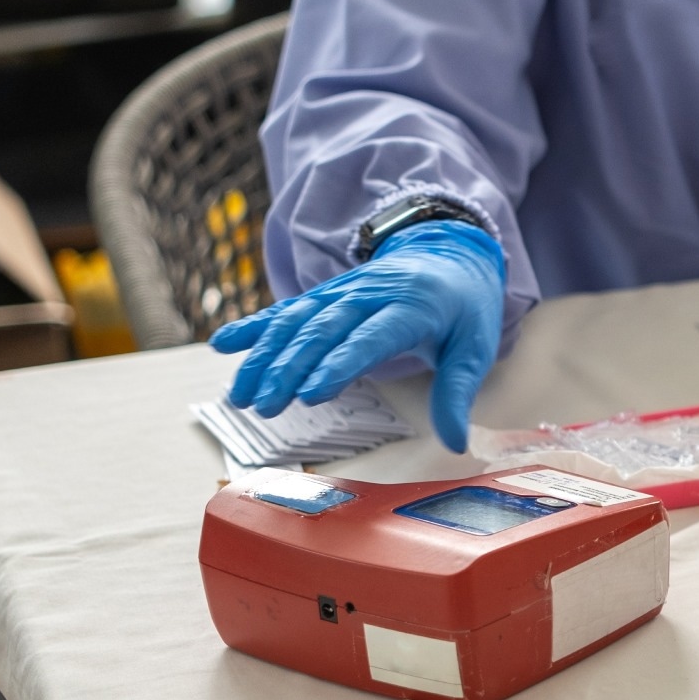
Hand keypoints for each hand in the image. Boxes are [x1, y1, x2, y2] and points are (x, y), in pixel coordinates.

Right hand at [210, 219, 504, 451]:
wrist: (452, 255)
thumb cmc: (465, 310)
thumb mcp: (475, 348)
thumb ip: (457, 394)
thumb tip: (456, 443)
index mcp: (412, 307)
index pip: (371, 337)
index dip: (341, 364)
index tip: (312, 395)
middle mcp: (370, 295)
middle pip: (324, 330)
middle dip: (291, 368)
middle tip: (265, 406)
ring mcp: (343, 292)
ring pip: (296, 321)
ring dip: (265, 356)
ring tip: (240, 396)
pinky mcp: (325, 294)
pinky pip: (286, 309)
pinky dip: (254, 326)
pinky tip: (222, 345)